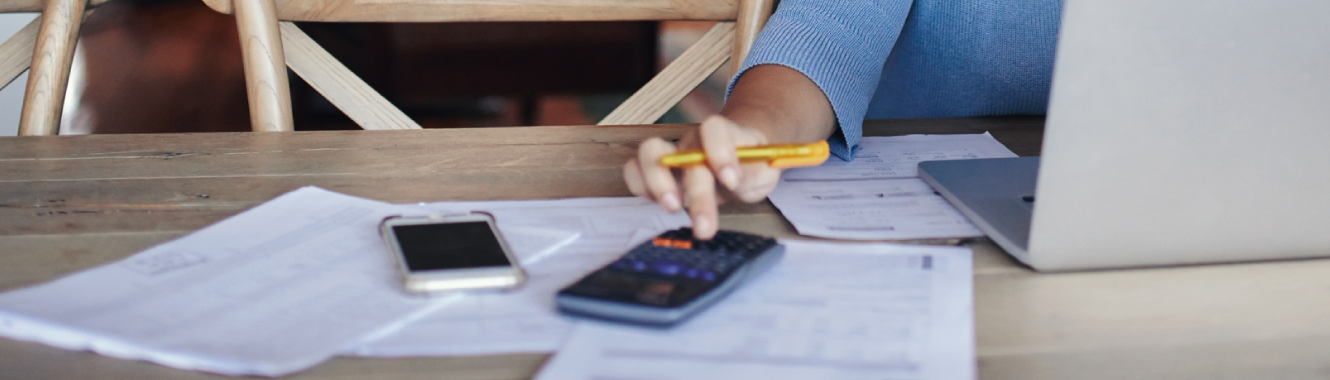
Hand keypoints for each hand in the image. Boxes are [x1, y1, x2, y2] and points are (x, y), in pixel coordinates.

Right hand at [624, 115, 784, 239]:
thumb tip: (734, 182)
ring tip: (673, 208)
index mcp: (725, 134)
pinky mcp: (657, 171)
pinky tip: (662, 205)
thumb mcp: (766, 171)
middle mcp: (694, 141)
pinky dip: (640, 187)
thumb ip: (755, 173)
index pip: (715, 129)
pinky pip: (634, 170)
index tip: (732, 180)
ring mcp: (673, 153)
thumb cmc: (752, 166)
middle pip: (684, 154)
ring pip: (649, 152)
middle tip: (704, 224)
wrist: (740, 162)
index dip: (720, 152)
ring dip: (656, 183)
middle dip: (695, 192)